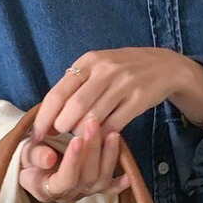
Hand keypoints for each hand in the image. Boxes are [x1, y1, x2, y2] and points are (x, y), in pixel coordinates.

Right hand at [19, 116, 128, 202]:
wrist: (33, 162)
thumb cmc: (29, 155)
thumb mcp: (24, 153)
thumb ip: (34, 156)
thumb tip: (48, 158)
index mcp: (47, 188)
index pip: (65, 179)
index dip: (73, 161)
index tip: (77, 139)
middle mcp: (68, 194)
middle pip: (87, 177)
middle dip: (92, 150)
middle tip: (94, 123)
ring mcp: (83, 192)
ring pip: (100, 180)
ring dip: (109, 157)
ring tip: (113, 133)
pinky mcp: (94, 188)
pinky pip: (109, 189)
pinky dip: (120, 184)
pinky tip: (129, 174)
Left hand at [31, 47, 202, 140]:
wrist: (165, 66)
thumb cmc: (124, 70)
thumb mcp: (99, 66)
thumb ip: (77, 84)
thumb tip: (49, 112)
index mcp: (89, 61)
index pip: (58, 92)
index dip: (45, 117)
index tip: (37, 134)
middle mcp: (105, 70)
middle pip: (73, 106)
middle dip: (62, 128)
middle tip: (58, 139)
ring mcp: (123, 84)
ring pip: (93, 117)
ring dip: (82, 134)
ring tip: (77, 141)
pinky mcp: (138, 100)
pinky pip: (114, 125)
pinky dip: (103, 136)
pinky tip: (98, 140)